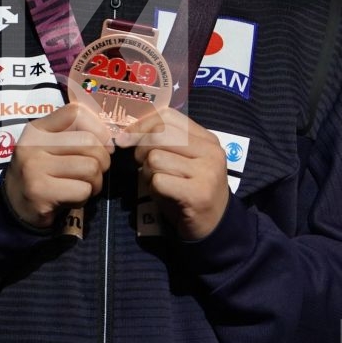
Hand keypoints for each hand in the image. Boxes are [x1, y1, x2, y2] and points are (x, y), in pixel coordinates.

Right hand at [2, 103, 112, 228]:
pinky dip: (85, 198)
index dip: (99, 127)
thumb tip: (113, 141)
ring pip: (90, 167)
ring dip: (95, 182)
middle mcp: (32, 144)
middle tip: (95, 172)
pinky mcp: (40, 192)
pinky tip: (71, 199)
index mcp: (37, 129)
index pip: (75, 112)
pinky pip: (83, 190)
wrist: (17, 206)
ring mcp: (34, 168)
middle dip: (103, 160)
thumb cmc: (45, 173)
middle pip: (89, 142)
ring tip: (83, 186)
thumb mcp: (54, 147)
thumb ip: (79, 135)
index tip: (104, 144)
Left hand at [121, 107, 230, 240]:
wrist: (214, 225)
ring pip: (155, 158)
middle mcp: (210, 152)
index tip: (127, 136)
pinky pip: (158, 181)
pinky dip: (153, 189)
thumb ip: (165, 142)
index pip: (168, 116)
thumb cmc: (191, 190)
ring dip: (147, 173)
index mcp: (207, 139)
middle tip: (141, 163)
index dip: (142, 123)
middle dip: (141, 148)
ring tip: (157, 182)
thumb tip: (127, 133)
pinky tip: (163, 195)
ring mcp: (206, 172)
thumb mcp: (183, 161)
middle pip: (159, 134)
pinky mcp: (197, 194)